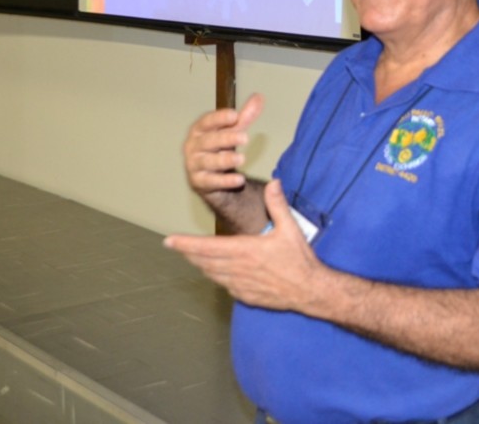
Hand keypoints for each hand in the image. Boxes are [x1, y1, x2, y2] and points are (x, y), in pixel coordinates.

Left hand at [164, 180, 323, 310]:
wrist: (309, 290)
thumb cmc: (300, 260)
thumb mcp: (290, 229)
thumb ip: (278, 205)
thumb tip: (273, 183)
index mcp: (245, 250)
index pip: (207, 247)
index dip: (185, 244)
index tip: (169, 240)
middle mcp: (238, 269)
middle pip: (203, 261)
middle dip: (188, 253)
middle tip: (176, 246)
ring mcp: (240, 285)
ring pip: (211, 274)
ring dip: (200, 264)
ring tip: (192, 256)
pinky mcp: (245, 295)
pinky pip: (223, 285)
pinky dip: (216, 276)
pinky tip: (217, 271)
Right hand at [183, 93, 263, 197]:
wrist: (209, 177)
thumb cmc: (219, 148)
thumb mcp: (232, 131)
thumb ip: (244, 116)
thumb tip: (259, 96)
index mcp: (199, 130)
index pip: (207, 122)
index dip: (219, 118)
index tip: (234, 115)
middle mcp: (193, 146)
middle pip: (208, 141)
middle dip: (225, 138)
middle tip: (244, 137)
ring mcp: (194, 165)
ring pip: (208, 161)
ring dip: (225, 160)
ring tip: (241, 158)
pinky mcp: (199, 182)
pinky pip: (211, 182)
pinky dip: (225, 181)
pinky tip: (239, 180)